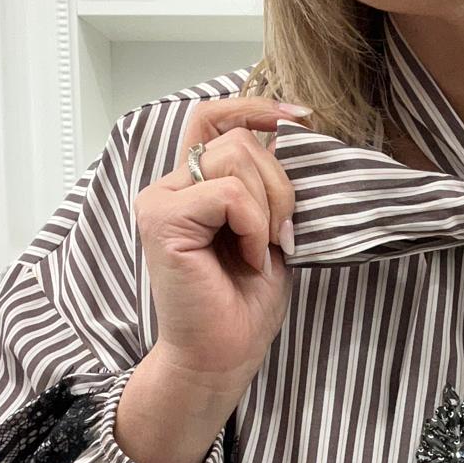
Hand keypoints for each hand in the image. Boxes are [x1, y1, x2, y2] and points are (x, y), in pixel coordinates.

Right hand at [133, 95, 311, 395]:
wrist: (223, 355)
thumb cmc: (245, 302)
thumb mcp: (269, 230)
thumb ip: (267, 185)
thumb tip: (289, 134)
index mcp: (193, 185)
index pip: (214, 118)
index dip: (255, 106)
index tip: (303, 116)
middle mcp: (170, 186)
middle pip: (239, 140)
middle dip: (279, 185)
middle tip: (281, 236)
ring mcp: (161, 201)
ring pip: (235, 159)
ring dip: (267, 207)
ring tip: (262, 251)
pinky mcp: (161, 220)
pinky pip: (227, 194)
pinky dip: (253, 226)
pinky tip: (250, 259)